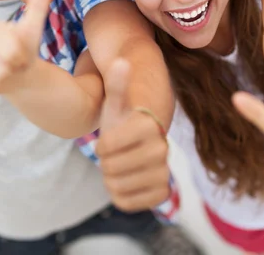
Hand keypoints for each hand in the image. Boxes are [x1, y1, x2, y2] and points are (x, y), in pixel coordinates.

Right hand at [0, 0, 52, 100]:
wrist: (13, 71)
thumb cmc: (23, 50)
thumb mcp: (33, 29)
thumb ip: (38, 5)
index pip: (10, 51)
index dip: (20, 58)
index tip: (20, 54)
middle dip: (11, 72)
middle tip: (12, 66)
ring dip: (1, 84)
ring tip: (2, 74)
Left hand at [96, 59, 169, 211]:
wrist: (142, 139)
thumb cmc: (123, 117)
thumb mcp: (116, 101)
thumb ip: (117, 84)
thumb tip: (120, 61)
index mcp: (148, 126)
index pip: (108, 144)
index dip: (101, 144)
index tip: (106, 140)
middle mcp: (161, 149)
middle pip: (111, 168)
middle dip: (105, 162)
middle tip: (111, 154)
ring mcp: (162, 172)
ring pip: (117, 186)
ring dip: (110, 177)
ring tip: (117, 165)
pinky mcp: (160, 193)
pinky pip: (126, 202)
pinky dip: (119, 194)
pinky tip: (124, 180)